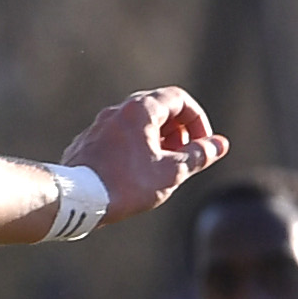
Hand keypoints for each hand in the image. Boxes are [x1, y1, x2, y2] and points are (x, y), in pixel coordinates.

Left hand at [63, 86, 225, 221]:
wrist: (77, 199)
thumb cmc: (126, 184)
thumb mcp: (171, 171)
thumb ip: (199, 155)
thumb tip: (220, 144)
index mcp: (141, 110)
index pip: (180, 99)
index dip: (198, 120)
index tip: (202, 144)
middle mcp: (118, 110)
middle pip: (158, 108)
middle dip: (178, 130)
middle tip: (183, 156)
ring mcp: (100, 125)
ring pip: (136, 123)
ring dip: (157, 140)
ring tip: (161, 166)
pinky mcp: (88, 142)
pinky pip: (118, 137)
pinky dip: (134, 147)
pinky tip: (134, 174)